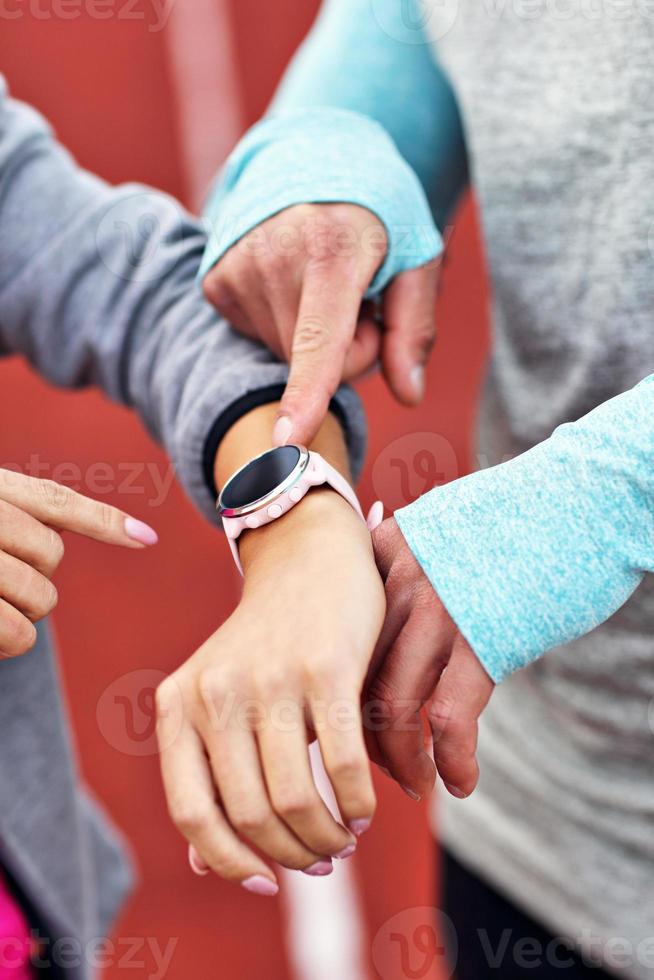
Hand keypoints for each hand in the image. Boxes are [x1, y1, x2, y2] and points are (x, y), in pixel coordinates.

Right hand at [0, 468, 157, 656]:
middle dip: (36, 577)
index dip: (103, 521)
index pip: (55, 501)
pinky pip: (19, 634)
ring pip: (41, 596)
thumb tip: (141, 537)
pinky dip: (8, 642)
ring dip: (21, 612)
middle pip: (51, 552)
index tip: (148, 539)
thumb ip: (28, 516)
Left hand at [156, 489, 385, 894]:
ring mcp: (269, 678)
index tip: (265, 882)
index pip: (192, 812)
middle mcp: (216, 692)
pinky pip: (341, 765)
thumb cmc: (266, 645)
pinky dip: (356, 804)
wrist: (307, 561)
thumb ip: (209, 776)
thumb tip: (208, 864)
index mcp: (179, 704)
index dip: (229, 862)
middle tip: (320, 861)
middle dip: (291, 855)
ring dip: (326, 838)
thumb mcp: (221, 701)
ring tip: (343, 838)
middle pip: (250, 814)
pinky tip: (364, 808)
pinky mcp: (325, 667)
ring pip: (295, 799)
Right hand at [203, 203, 440, 445]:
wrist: (310, 155)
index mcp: (331, 248)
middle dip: (348, 348)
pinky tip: (292, 285)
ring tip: (324, 285)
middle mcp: (272, 257)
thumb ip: (415, 327)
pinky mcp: (216, 283)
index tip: (285, 439)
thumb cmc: (375, 209)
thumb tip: (410, 394)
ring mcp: (236, 270)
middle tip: (361, 300)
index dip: (307, 394)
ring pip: (286, 356)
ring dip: (313, 337)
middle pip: (315, 361)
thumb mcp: (416, 254)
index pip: (320, 339)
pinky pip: (259, 339)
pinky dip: (283, 324)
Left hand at [366, 517, 493, 800]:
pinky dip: (452, 762)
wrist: (581, 496)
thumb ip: (405, 559)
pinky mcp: (485, 641)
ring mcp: (439, 611)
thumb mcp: (443, 522)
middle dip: (362, 734)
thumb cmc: (516, 516)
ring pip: (392, 708)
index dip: (341, 688)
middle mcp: (400, 580)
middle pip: (354, 676)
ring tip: (415, 783)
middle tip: (379, 765)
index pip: (339, 636)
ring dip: (402, 760)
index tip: (352, 717)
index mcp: (385, 550)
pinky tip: (460, 783)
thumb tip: (385, 608)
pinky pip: (449, 720)